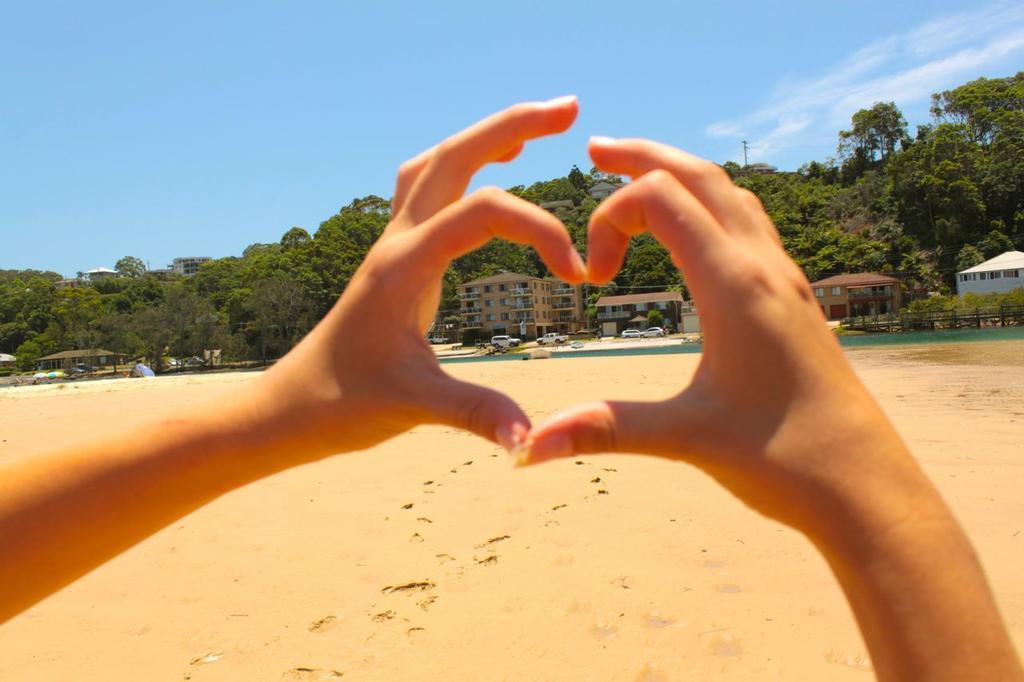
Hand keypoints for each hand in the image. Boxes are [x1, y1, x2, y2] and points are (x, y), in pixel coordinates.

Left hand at [252, 98, 585, 462]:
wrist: (291, 407)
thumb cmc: (341, 404)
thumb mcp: (414, 407)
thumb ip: (476, 414)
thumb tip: (530, 441)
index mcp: (404, 265)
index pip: (483, 212)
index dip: (540, 230)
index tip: (577, 276)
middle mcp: (396, 241)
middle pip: (454, 156)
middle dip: (513, 124)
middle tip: (570, 109)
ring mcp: (392, 244)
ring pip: (437, 164)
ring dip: (484, 138)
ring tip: (535, 129)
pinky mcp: (394, 257)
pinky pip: (426, 190)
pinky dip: (462, 168)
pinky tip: (488, 175)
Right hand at [524, 137, 927, 538]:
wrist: (865, 485)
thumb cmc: (785, 458)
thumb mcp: (685, 438)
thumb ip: (602, 430)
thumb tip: (527, 451)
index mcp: (735, 285)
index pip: (660, 198)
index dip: (608, 218)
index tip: (591, 278)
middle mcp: (763, 267)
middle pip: (700, 175)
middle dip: (643, 156)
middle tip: (594, 150)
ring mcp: (785, 280)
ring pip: (732, 194)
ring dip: (682, 175)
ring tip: (638, 179)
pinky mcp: (794, 299)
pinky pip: (752, 225)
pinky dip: (712, 206)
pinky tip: (696, 234)